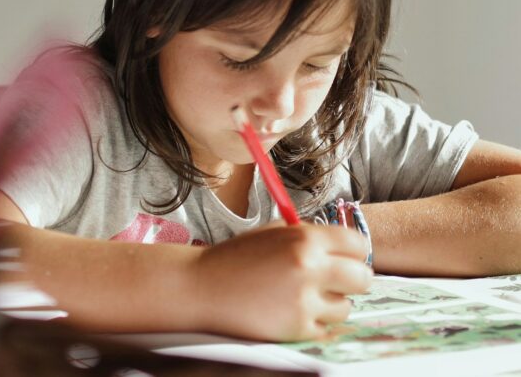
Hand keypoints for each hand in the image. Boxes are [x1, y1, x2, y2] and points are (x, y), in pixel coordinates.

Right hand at [191, 223, 371, 340]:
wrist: (201, 287)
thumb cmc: (233, 259)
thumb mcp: (272, 233)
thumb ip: (307, 236)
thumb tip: (342, 247)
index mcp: (304, 238)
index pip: (358, 244)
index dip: (352, 253)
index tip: (344, 259)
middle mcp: (309, 267)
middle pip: (362, 278)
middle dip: (350, 280)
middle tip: (332, 282)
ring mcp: (304, 301)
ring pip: (345, 307)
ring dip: (330, 304)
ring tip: (300, 297)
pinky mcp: (297, 328)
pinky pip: (325, 328)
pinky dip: (312, 323)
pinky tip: (289, 311)